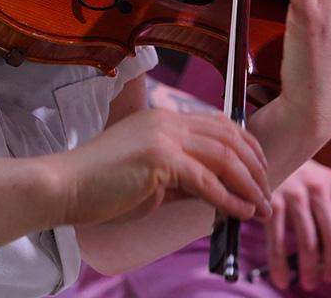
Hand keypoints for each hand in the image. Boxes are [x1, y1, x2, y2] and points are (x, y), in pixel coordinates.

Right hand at [51, 108, 271, 227]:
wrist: (63, 186)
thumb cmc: (101, 186)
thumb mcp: (152, 179)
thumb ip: (185, 180)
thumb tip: (219, 192)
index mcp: (164, 118)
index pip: (218, 124)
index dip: (245, 145)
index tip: (259, 168)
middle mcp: (168, 120)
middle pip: (228, 137)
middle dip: (254, 165)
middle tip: (267, 190)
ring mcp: (164, 136)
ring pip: (223, 157)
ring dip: (248, 184)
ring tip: (261, 206)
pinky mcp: (159, 158)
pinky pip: (206, 180)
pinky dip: (228, 198)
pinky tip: (240, 212)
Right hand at [265, 161, 330, 290]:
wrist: (262, 146)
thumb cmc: (292, 170)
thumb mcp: (316, 177)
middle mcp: (317, 186)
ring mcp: (294, 194)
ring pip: (308, 242)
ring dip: (310, 268)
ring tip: (310, 281)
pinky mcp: (271, 202)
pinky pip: (278, 240)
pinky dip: (280, 264)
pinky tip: (283, 277)